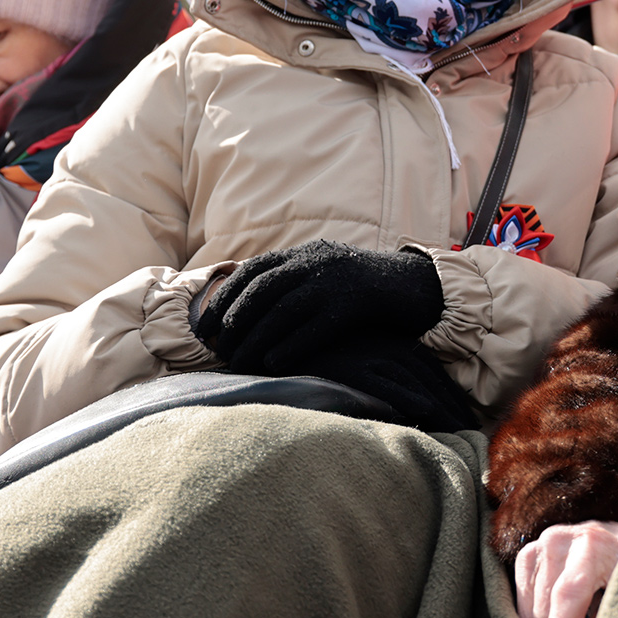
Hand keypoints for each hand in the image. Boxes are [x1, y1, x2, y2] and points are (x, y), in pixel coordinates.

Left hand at [197, 240, 444, 374]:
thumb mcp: (323, 271)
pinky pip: (315, 327)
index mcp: (304, 253)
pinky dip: (291, 345)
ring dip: (257, 339)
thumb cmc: (360, 286)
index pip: (252, 270)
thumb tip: (244, 309)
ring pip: (284, 310)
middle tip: (219, 349)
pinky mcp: (354, 304)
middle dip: (236, 320)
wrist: (413, 284)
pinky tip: (273, 363)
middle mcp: (316, 262)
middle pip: (264, 289)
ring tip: (239, 363)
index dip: (225, 296)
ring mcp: (335, 281)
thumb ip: (291, 281)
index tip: (205, 325)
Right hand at [281, 332, 478, 432]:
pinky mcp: (347, 365)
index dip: (450, 396)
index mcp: (388, 343)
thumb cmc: (317, 359)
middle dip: (452, 404)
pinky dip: (403, 396)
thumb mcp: (355, 364)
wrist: (273, 342)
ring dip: (439, 404)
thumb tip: (410, 406)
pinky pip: (381, 383)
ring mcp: (365, 353)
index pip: (430, 371)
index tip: (469, 421)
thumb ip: (380, 377)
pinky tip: (421, 412)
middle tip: (472, 432)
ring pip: (414, 380)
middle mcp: (382, 345)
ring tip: (459, 432)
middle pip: (430, 377)